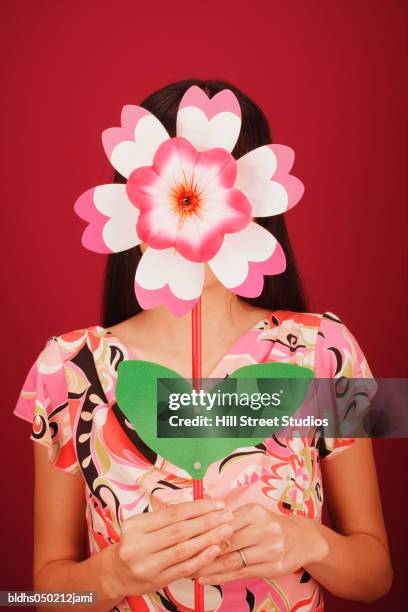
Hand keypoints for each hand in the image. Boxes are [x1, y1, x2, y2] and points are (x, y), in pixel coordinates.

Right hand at [101, 498, 233, 598]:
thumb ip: (171, 515)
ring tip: (226, 530)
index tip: (217, 503)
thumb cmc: (136, 543)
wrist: (115, 573)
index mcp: (136, 525)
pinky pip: (183, 568)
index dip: (197, 507)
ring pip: (183, 550)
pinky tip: (215, 549)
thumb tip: (204, 500)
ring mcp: (147, 565)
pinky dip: (201, 558)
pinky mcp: (156, 581)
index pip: (172, 513)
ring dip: (208, 539)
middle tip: (227, 515)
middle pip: (180, 530)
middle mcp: (138, 545)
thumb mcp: (145, 525)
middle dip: (207, 521)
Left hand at [194, 503, 328, 584]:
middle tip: (182, 557)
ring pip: (233, 560)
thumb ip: (228, 516)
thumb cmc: (270, 525)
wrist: (302, 539)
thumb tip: (199, 508)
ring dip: (209, 567)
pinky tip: (206, 579)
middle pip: (228, 542)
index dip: (204, 532)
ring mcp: (271, 550)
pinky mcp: (273, 568)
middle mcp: (265, 529)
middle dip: (203, 551)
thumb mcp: (253, 513)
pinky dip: (221, 577)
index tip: (185, 537)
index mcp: (256, 512)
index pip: (224, 523)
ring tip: (190, 571)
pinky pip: (242, 573)